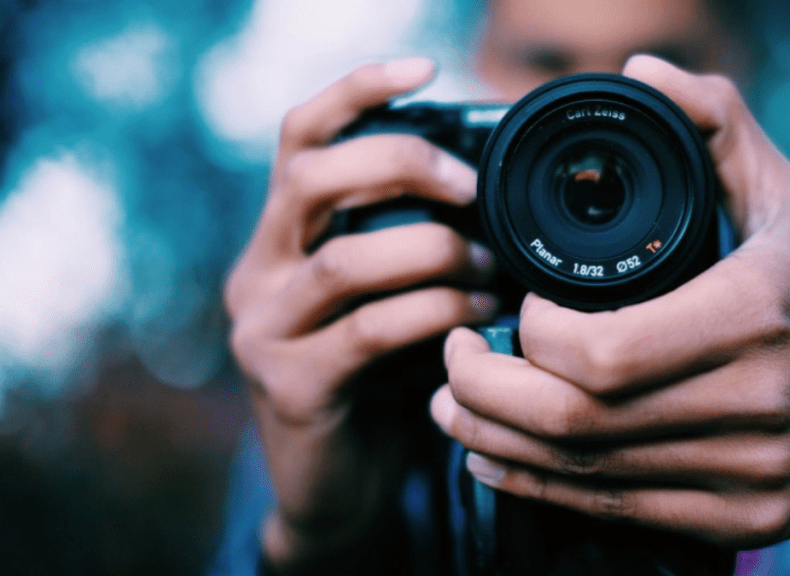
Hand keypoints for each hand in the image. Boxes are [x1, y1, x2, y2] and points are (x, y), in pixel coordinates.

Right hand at [225, 58, 497, 569]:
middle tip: (472, 188)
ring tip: (491, 265)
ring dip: (436, 253)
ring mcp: (265, 331)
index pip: (300, 140)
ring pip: (348, 258)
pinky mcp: (292, 386)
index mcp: (281, 239)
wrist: (335, 486)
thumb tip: (489, 193)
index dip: (356, 92)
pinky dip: (434, 313)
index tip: (423, 68)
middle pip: (312, 179)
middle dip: (403, 165)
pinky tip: (475, 315)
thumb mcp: (385, 299)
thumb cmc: (377, 380)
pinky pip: (370, 331)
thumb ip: (408, 246)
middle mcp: (259, 274)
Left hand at [432, 55, 789, 571]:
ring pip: (583, 472)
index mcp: (754, 316)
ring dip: (494, 441)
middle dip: (486, 392)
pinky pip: (612, 511)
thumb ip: (716, 124)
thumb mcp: (782, 200)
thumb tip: (644, 73)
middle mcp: (752, 402)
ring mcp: (745, 471)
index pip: (602, 350)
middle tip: (452, 357)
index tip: (512, 309)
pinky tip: (492, 460)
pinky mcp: (737, 518)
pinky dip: (536, 488)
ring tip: (452, 407)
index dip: (529, 336)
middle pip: (577, 420)